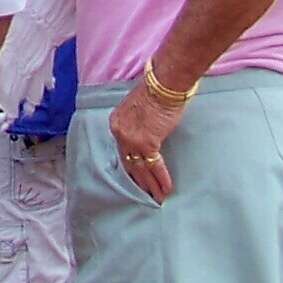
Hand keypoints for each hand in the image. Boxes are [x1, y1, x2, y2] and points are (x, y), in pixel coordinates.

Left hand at [106, 73, 182, 201]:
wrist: (163, 84)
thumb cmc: (155, 92)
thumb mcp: (137, 109)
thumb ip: (136, 125)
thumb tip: (146, 136)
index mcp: (116, 124)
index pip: (122, 151)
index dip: (130, 167)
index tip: (136, 178)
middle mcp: (120, 133)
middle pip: (129, 163)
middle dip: (139, 182)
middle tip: (146, 196)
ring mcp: (132, 140)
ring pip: (141, 168)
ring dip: (150, 185)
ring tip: (157, 199)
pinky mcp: (147, 143)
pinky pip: (155, 165)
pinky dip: (161, 178)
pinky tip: (166, 189)